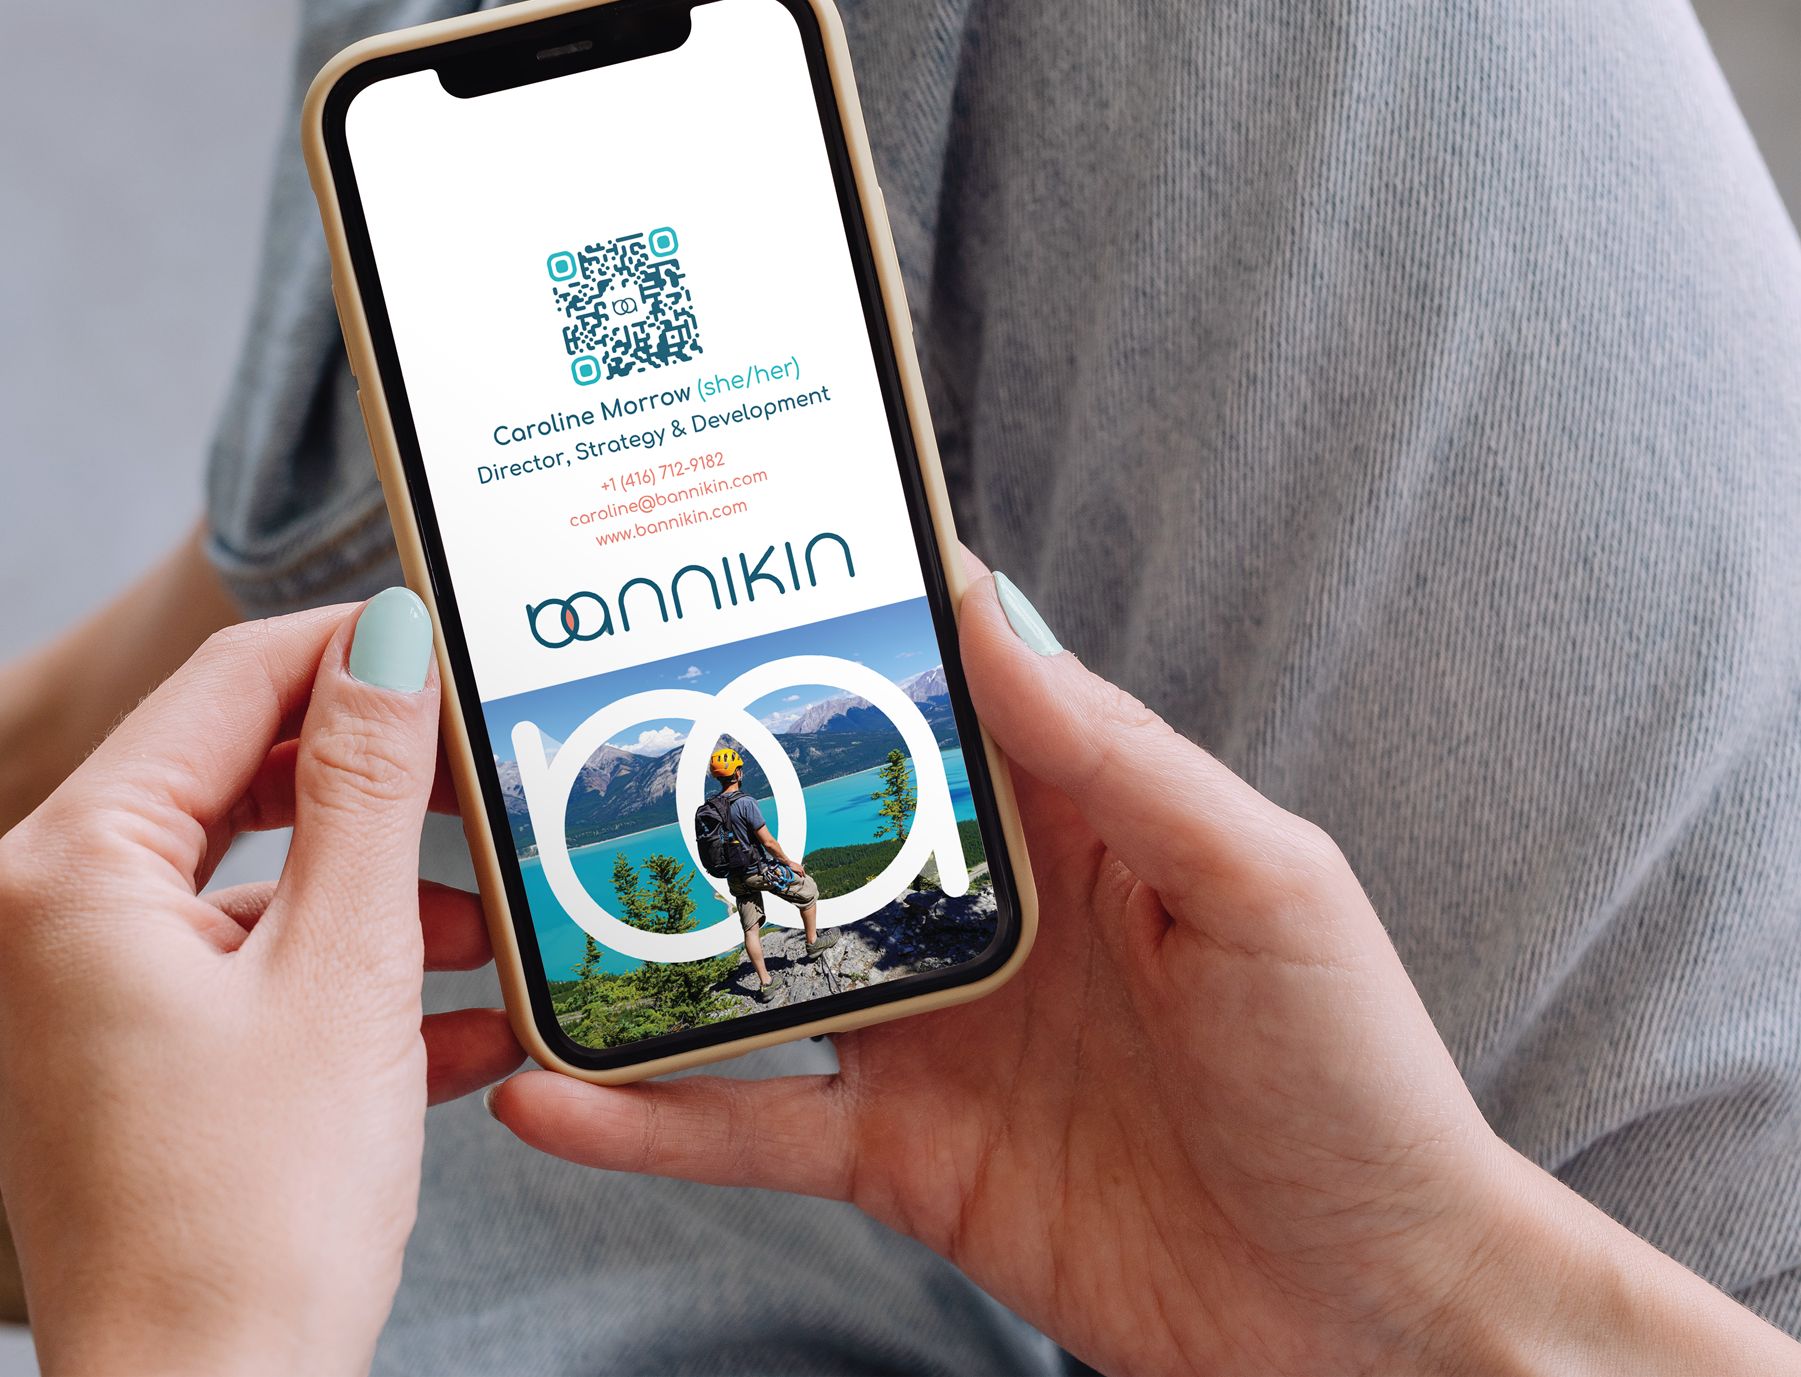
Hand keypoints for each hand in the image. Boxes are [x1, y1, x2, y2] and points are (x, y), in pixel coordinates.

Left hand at [0, 594, 524, 1375]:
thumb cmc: (259, 1209)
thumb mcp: (344, 966)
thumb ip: (368, 784)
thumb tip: (387, 634)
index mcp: (67, 871)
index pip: (218, 688)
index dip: (342, 647)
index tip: (446, 636)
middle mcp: (35, 927)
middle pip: (221, 788)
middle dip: (365, 793)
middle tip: (480, 784)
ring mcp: (60, 1015)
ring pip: (234, 899)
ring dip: (365, 903)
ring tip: (480, 936)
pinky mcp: (101, 1089)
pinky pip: (223, 992)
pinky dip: (325, 990)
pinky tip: (442, 1029)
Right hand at [493, 564, 1800, 1374]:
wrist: (1379, 1320)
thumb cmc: (1357, 1083)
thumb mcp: (1260, 885)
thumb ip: (1117, 753)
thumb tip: (986, 607)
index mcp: (1065, 817)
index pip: (915, 695)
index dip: (812, 634)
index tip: (691, 572)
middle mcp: (974, 912)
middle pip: (795, 828)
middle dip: (675, 783)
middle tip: (530, 735)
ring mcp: (926, 1037)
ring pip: (740, 972)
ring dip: (625, 949)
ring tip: (497, 913)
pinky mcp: (899, 1157)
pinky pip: (746, 1126)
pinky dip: (644, 1119)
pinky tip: (553, 1096)